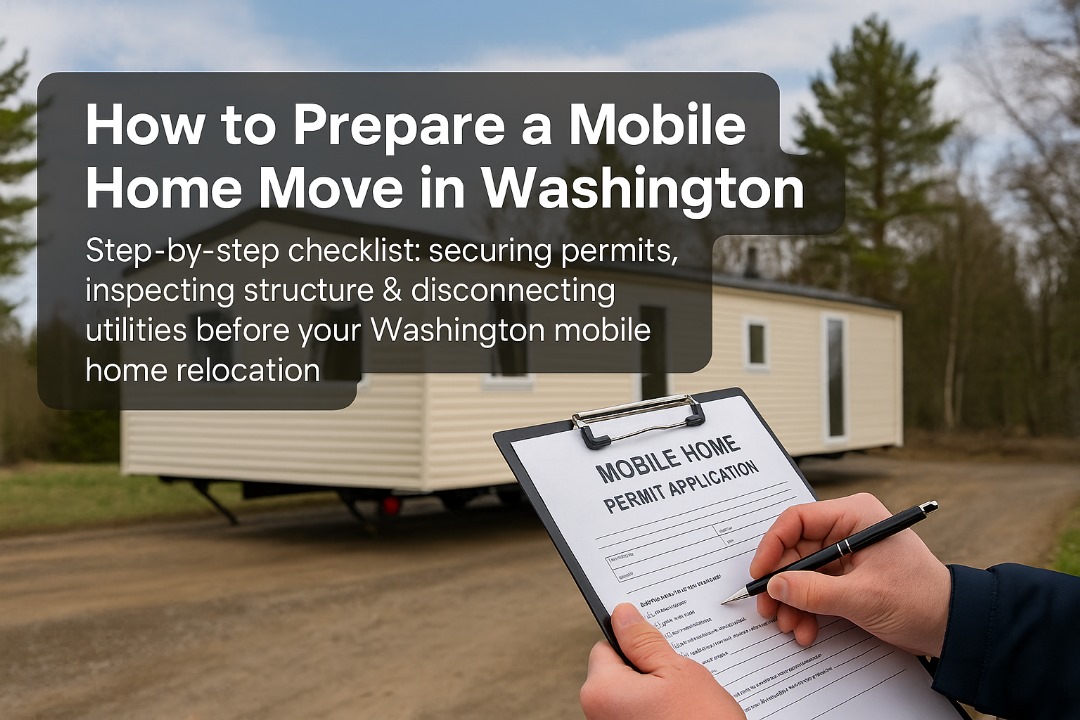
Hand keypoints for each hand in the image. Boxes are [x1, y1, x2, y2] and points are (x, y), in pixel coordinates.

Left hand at [580, 603, 745, 719]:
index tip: (656, 645)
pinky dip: (659, 713)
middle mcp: (597, 716)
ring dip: (655, 694)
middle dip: (647, 670)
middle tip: (679, 677)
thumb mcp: (678, 672)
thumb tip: (623, 615)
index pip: (606, 647)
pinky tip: (685, 715)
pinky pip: (639, 716)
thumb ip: (645, 641)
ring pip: (632, 697)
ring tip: (687, 702)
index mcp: (601, 691)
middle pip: (618, 673)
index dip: (634, 643)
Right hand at [749, 493, 950, 656]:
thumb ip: (813, 591)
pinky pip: (815, 588)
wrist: (953, 626)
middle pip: (796, 550)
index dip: (773, 546)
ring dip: (793, 602)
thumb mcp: (862, 596)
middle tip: (769, 609)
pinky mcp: (848, 576)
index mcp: (855, 515)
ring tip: (791, 626)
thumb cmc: (921, 599)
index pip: (797, 520)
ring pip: (802, 573)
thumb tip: (775, 586)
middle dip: (782, 584)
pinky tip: (807, 629)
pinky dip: (807, 609)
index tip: (761, 574)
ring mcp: (847, 554)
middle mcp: (848, 529)